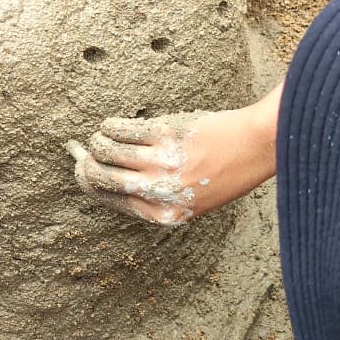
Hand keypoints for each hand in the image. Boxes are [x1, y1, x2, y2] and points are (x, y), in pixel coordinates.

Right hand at [66, 98, 278, 223]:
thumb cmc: (227, 169)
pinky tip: (112, 124)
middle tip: (84, 152)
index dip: (90, 184)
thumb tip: (109, 179)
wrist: (257, 144)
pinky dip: (109, 126)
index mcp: (166, 214)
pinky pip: (119, 130)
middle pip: (101, 178)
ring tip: (104, 135)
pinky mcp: (163, 135)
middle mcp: (160, 192)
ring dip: (98, 141)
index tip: (82, 169)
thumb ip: (156, 195)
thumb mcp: (194, 198)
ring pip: (106, 151)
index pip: (112, 201)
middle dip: (85, 164)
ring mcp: (161, 163)